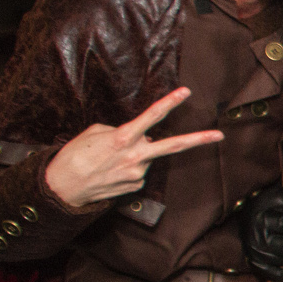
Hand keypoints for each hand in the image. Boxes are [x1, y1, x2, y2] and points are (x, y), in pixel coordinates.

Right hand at [44, 87, 223, 207]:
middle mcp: (135, 156)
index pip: (151, 116)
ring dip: (136, 154)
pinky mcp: (136, 186)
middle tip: (220, 135)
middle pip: (173, 146)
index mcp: (123, 138)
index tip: (186, 92)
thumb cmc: (74, 156)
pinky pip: (139, 170)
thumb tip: (140, 138)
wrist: (62, 188)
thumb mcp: (94, 133)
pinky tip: (112, 171)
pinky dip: (129, 167)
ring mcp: (138, 173)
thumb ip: (121, 131)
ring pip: (147, 156)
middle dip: (198, 140)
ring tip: (110, 160)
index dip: (169, 103)